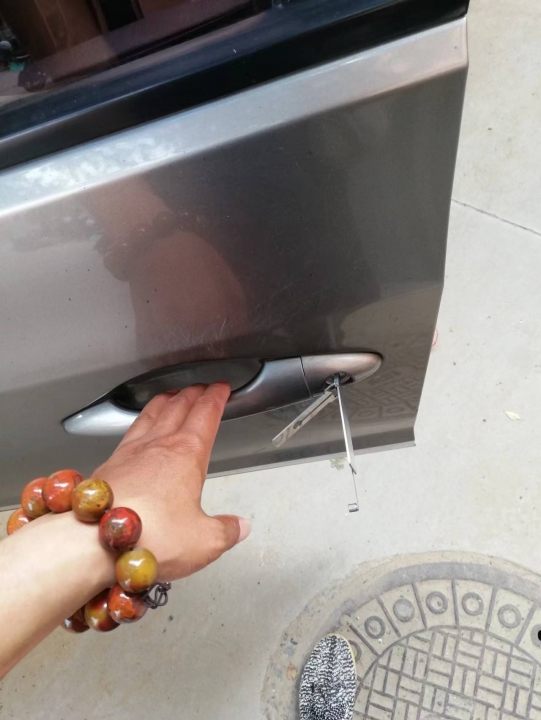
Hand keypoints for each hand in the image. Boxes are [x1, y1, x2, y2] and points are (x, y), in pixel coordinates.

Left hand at [93, 383, 250, 581]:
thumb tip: (239, 526)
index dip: (216, 397)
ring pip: (150, 414)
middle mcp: (158, 446)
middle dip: (193, 394)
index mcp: (187, 454)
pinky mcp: (107, 466)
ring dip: (164, 401)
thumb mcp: (203, 541)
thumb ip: (225, 531)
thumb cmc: (149, 535)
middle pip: (178, 407)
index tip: (221, 388)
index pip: (205, 413)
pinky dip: (140, 421)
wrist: (93, 540)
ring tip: (170, 396)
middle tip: (201, 389)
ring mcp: (129, 453)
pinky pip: (129, 432)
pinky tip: (138, 430)